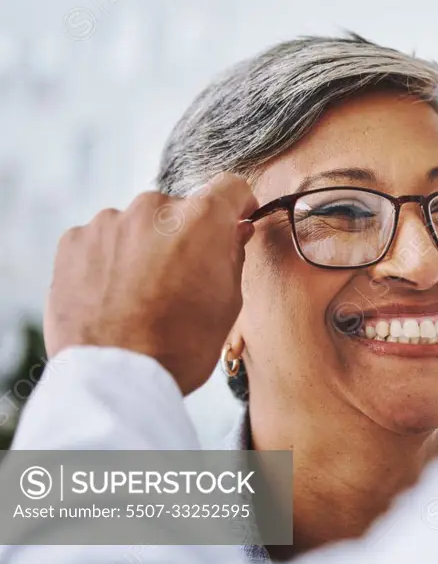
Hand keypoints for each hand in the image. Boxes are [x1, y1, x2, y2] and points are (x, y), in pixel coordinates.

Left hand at [44, 173, 257, 394]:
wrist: (116, 377)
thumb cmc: (180, 345)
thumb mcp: (228, 303)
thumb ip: (233, 256)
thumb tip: (234, 231)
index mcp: (201, 220)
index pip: (229, 187)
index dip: (236, 204)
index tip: (235, 220)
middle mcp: (153, 208)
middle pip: (179, 210)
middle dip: (184, 235)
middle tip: (183, 276)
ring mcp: (109, 222)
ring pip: (137, 224)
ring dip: (144, 246)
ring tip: (142, 292)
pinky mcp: (74, 240)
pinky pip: (102, 240)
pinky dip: (110, 259)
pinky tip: (114, 294)